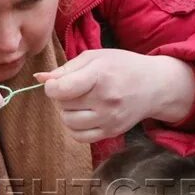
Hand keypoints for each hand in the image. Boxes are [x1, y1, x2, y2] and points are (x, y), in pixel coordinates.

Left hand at [37, 52, 194, 143]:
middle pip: (62, 105)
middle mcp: (105, 100)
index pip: (61, 89)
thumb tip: (39, 78)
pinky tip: (83, 115)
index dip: (51, 87)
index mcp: (100, 76)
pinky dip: (75, 127)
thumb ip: (66, 68)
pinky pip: (79, 136)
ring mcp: (109, 119)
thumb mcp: (95, 57)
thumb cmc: (123, 66)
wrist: (154, 86)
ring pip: (68, 122)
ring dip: (67, 112)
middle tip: (74, 89)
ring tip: (79, 102)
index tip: (55, 84)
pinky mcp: (111, 132)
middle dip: (61, 97)